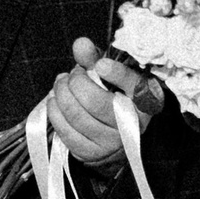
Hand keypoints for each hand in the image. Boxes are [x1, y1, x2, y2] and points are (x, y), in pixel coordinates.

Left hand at [46, 39, 163, 170]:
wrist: (114, 138)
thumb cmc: (112, 98)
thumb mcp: (110, 77)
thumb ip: (96, 59)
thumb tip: (80, 44)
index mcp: (145, 102)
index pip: (134, 86)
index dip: (117, 74)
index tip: (101, 64)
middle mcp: (132, 125)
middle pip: (94, 100)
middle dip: (74, 81)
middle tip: (71, 75)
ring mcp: (111, 143)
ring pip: (76, 115)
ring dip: (61, 95)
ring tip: (61, 85)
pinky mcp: (91, 154)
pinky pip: (65, 131)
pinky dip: (54, 112)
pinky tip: (55, 102)